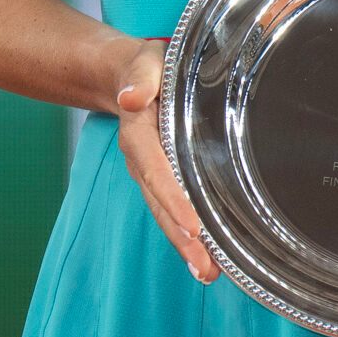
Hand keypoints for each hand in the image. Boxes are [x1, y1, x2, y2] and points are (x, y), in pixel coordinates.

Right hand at [112, 38, 217, 283]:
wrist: (129, 74)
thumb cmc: (146, 66)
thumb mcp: (144, 62)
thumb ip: (141, 77)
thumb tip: (131, 97)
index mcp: (140, 135)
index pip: (157, 172)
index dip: (174, 200)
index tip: (193, 227)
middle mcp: (143, 160)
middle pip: (161, 205)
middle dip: (182, 238)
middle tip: (206, 269)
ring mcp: (151, 173)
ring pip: (166, 214)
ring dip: (186, 245)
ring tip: (208, 274)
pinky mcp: (163, 177)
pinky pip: (172, 209)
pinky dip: (186, 235)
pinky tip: (205, 257)